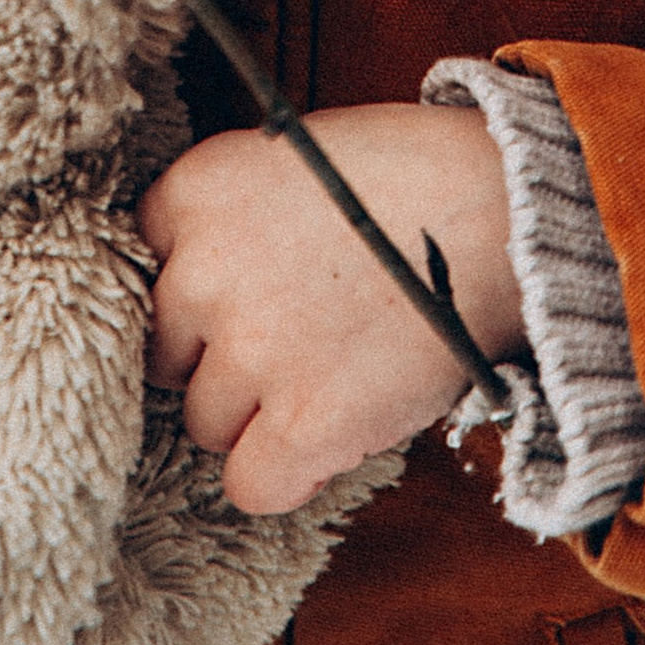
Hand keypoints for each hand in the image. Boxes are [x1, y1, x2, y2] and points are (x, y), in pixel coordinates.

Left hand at [136, 102, 522, 516]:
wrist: (503, 213)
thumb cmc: (406, 180)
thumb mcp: (290, 159)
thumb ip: (224, 220)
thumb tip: (189, 290)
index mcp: (196, 189)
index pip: (141, 269)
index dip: (193, 295)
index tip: (234, 300)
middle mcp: (205, 271)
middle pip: (166, 355)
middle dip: (217, 358)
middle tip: (289, 341)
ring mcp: (253, 352)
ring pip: (205, 424)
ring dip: (256, 416)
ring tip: (327, 373)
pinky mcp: (304, 425)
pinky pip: (250, 485)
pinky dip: (285, 474)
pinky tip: (325, 436)